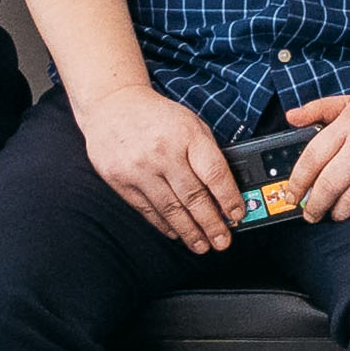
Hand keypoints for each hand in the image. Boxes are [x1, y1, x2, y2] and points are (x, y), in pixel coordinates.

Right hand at [77, 83, 241, 249]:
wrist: (112, 105)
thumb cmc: (158, 117)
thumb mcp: (191, 124)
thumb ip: (208, 154)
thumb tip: (226, 191)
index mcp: (187, 135)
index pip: (214, 173)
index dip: (228, 198)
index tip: (237, 215)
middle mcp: (163, 153)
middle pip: (193, 197)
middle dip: (211, 224)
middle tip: (222, 241)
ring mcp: (139, 169)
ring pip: (170, 209)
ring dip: (189, 231)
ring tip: (201, 245)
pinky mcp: (120, 181)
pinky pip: (147, 209)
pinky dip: (164, 224)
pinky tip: (176, 233)